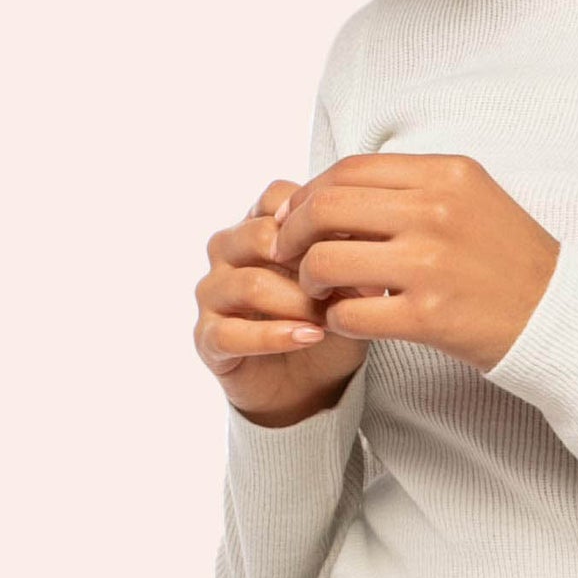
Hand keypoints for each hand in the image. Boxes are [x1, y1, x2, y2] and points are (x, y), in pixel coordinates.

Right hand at [197, 178, 370, 425]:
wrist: (310, 380)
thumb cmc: (326, 318)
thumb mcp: (346, 281)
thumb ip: (349, 256)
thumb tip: (370, 245)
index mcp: (257, 224)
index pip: (277, 197)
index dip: (320, 221)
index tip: (358, 245)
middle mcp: (226, 251)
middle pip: (259, 236)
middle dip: (310, 262)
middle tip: (349, 286)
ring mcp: (212, 293)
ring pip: (248, 284)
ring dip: (299, 302)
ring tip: (334, 318)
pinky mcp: (207, 337)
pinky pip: (232, 332)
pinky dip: (275, 335)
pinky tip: (310, 337)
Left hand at [268, 153, 559, 371]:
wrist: (556, 314)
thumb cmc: (507, 258)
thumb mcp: (471, 198)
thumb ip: (411, 187)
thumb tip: (333, 191)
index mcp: (446, 175)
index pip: (350, 170)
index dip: (310, 193)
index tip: (295, 216)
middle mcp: (437, 212)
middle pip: (328, 208)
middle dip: (294, 232)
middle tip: (288, 253)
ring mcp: (432, 264)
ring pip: (328, 261)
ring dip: (309, 279)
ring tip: (319, 290)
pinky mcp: (429, 316)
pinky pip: (351, 313)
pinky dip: (337, 318)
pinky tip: (347, 319)